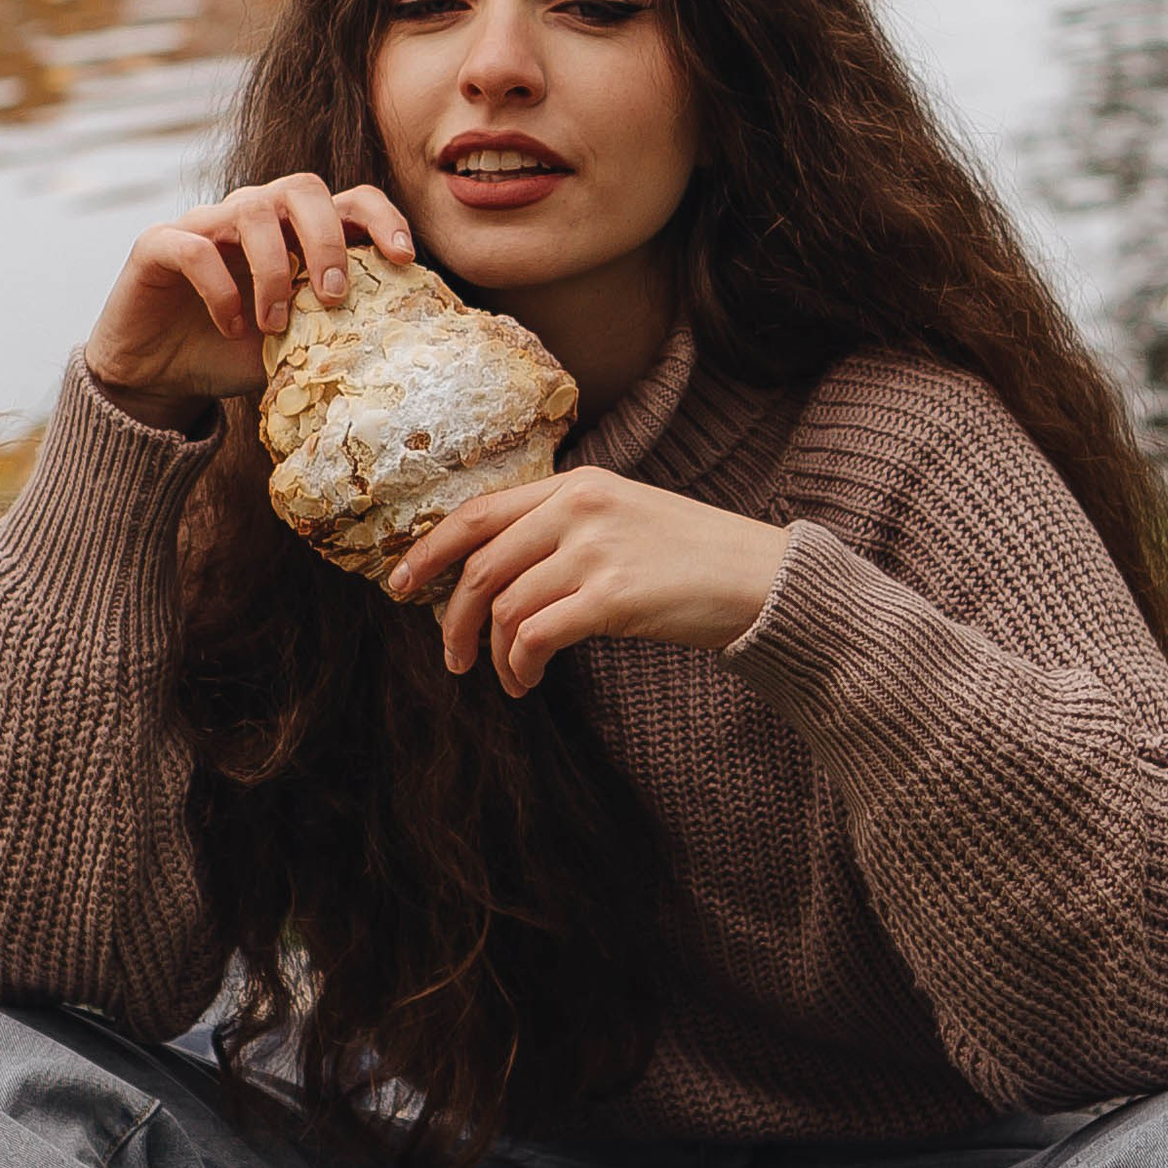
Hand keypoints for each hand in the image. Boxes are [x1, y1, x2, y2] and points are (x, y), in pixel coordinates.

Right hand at [84, 176, 414, 426]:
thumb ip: (333, 332)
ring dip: (274, 270)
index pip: (349, 201)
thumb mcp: (294, 346)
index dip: (383, 218)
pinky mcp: (158, 243)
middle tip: (334, 297)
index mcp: (294, 232)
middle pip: (302, 188)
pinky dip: (220, 289)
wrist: (157, 375)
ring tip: (275, 326)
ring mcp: (204, 223)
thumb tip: (397, 347)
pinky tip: (232, 327)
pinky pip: (196, 248)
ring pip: (251, 210)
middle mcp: (252, 214)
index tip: (404, 259)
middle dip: (327, 239)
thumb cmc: (231, 353)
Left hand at [389, 468, 788, 695]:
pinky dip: (520, 665)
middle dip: (451, 617)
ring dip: (494, 653)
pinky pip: (535, 635)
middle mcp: (581, 508)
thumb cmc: (698, 561)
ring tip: (510, 679)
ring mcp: (597, 549)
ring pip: (503, 605)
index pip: (479, 511)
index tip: (401, 584)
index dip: (429, 550)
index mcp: (580, 485)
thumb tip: (499, 577)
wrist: (766, 580)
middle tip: (452, 657)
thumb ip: (567, 532)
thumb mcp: (628, 521)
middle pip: (480, 563)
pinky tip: (529, 681)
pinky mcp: (615, 596)